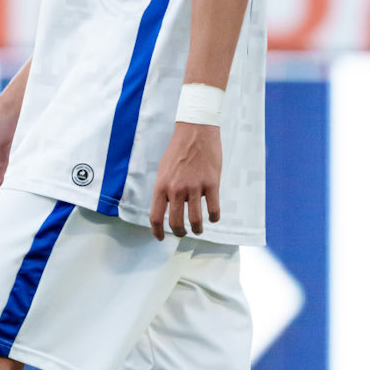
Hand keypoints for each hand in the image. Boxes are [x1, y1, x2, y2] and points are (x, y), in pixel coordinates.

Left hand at [151, 122, 220, 240]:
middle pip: (176, 223)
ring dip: (197, 229)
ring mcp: (195, 187)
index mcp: (162, 186)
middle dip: (180, 233)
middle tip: (183, 233)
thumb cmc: (179, 150)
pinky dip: (213, 218)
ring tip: (198, 229)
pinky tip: (213, 217)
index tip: (161, 238)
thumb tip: (168, 208)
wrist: (196, 131)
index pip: (156, 217)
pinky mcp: (212, 184)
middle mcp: (176, 189)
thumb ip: (165, 190)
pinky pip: (213, 210)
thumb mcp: (164, 170)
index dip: (157, 232)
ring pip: (195, 220)